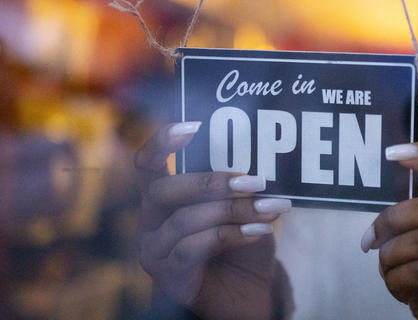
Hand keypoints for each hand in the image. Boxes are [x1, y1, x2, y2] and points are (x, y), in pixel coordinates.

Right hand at [135, 122, 292, 318]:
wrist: (251, 291)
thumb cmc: (245, 240)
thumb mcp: (244, 204)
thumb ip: (240, 181)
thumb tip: (262, 148)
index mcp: (162, 196)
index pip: (146, 163)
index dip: (161, 142)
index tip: (193, 126)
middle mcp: (150, 221)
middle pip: (162, 190)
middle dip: (211, 182)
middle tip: (256, 182)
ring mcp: (154, 251)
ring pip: (184, 220)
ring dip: (233, 211)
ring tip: (271, 209)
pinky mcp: (167, 277)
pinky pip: (192, 248)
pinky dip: (231, 235)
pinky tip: (260, 232)